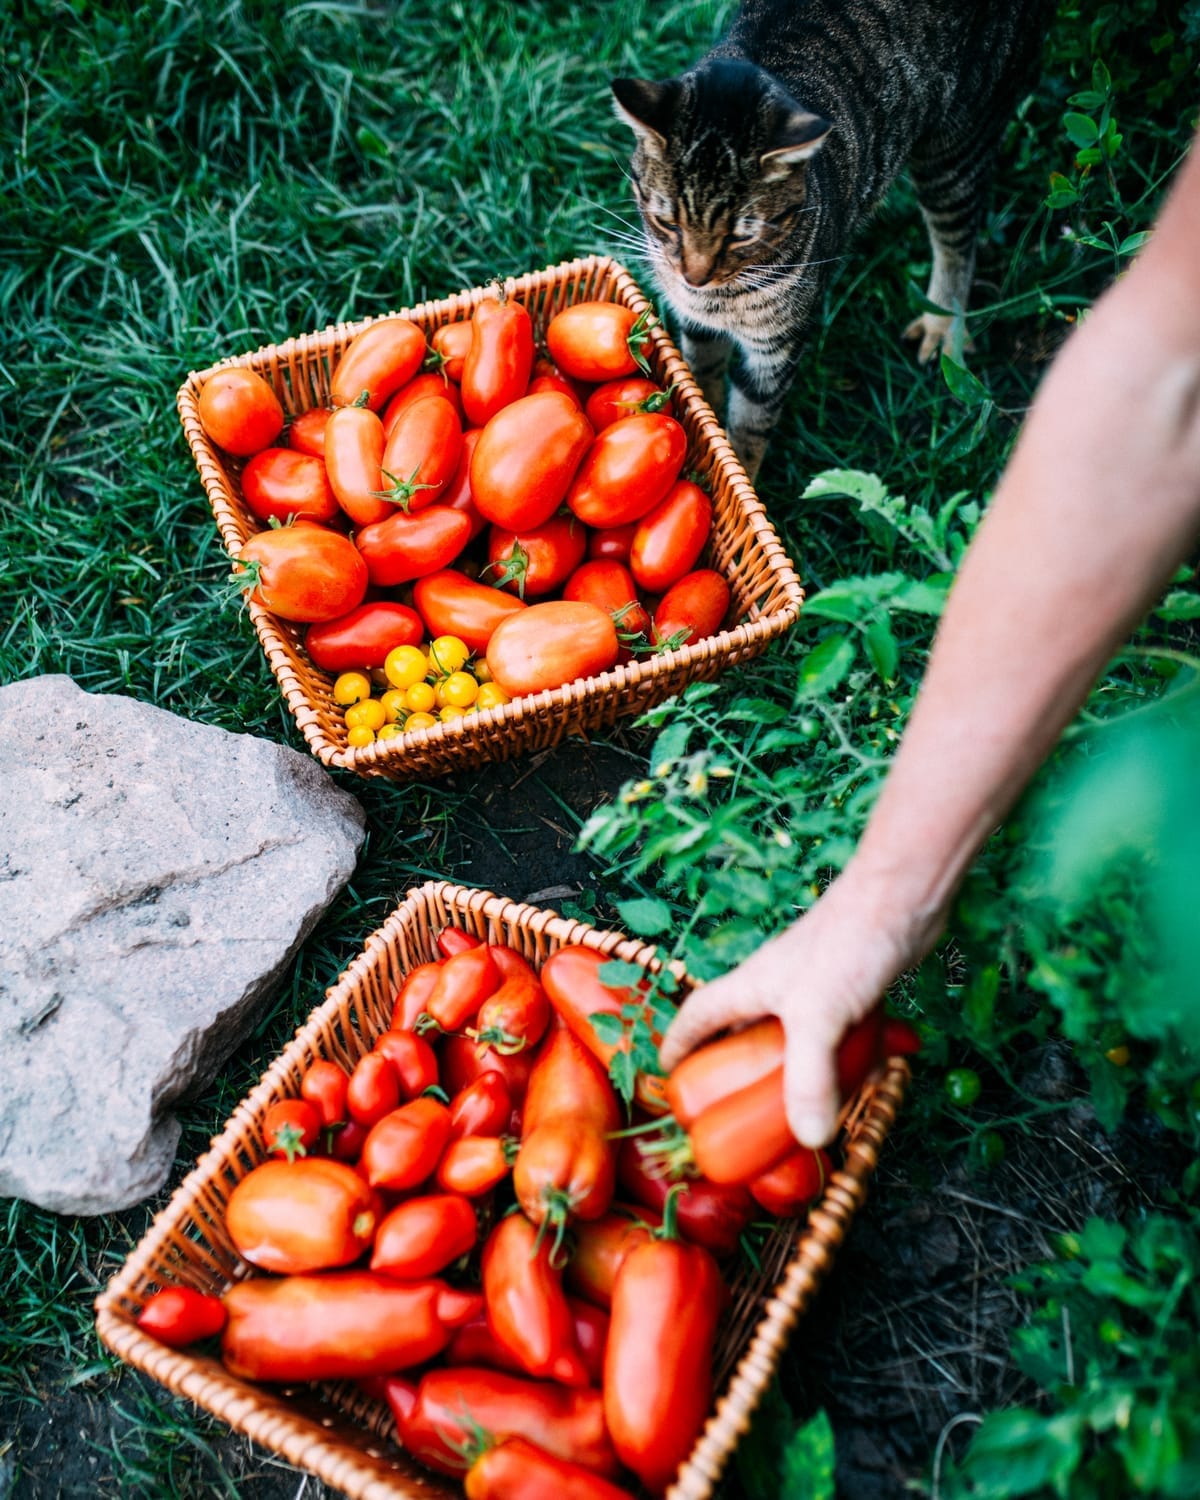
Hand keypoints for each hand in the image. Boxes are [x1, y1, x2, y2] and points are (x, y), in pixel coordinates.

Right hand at [659, 864, 936, 1146]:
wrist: (902, 898)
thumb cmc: (846, 945)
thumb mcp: (819, 1017)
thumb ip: (809, 1079)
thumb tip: (810, 1138)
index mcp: (751, 986)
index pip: (699, 1014)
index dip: (679, 1044)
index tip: (668, 1075)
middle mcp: (779, 986)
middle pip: (745, 1032)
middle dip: (740, 1070)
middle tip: (739, 1109)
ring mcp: (817, 986)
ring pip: (798, 1038)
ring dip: (800, 1069)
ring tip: (806, 1106)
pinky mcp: (855, 989)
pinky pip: (840, 1034)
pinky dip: (849, 1057)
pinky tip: (870, 1079)